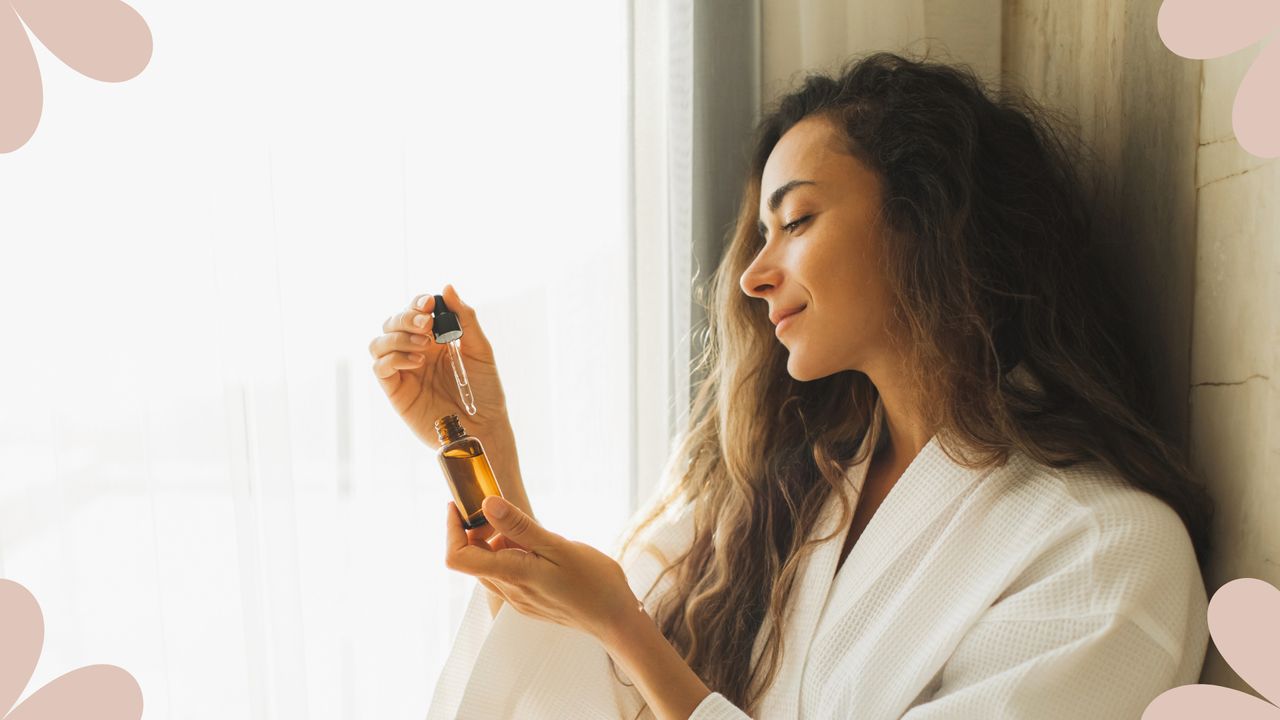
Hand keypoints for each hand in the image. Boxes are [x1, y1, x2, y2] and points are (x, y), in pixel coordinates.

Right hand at [369, 284, 511, 448]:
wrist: (484, 426)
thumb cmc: (485, 390)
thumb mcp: (480, 350)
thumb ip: (465, 318)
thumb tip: (447, 287)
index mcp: (435, 339)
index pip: (414, 312)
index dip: (416, 303)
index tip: (428, 304)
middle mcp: (415, 351)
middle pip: (392, 323)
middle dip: (405, 318)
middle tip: (426, 325)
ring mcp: (404, 371)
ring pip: (379, 343)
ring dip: (397, 337)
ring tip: (424, 347)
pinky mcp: (396, 391)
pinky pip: (380, 368)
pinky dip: (393, 358)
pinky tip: (416, 362)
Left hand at [444, 496, 640, 639]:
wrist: (615, 618)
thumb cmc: (594, 581)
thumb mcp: (558, 545)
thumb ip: (520, 526)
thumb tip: (486, 504)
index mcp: (513, 575)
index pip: (458, 557)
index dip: (451, 529)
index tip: (459, 505)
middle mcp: (509, 592)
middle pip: (472, 559)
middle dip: (476, 530)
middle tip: (498, 507)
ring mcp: (517, 600)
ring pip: (490, 566)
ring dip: (496, 542)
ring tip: (526, 529)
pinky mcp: (528, 602)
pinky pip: (507, 575)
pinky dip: (511, 554)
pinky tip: (536, 547)